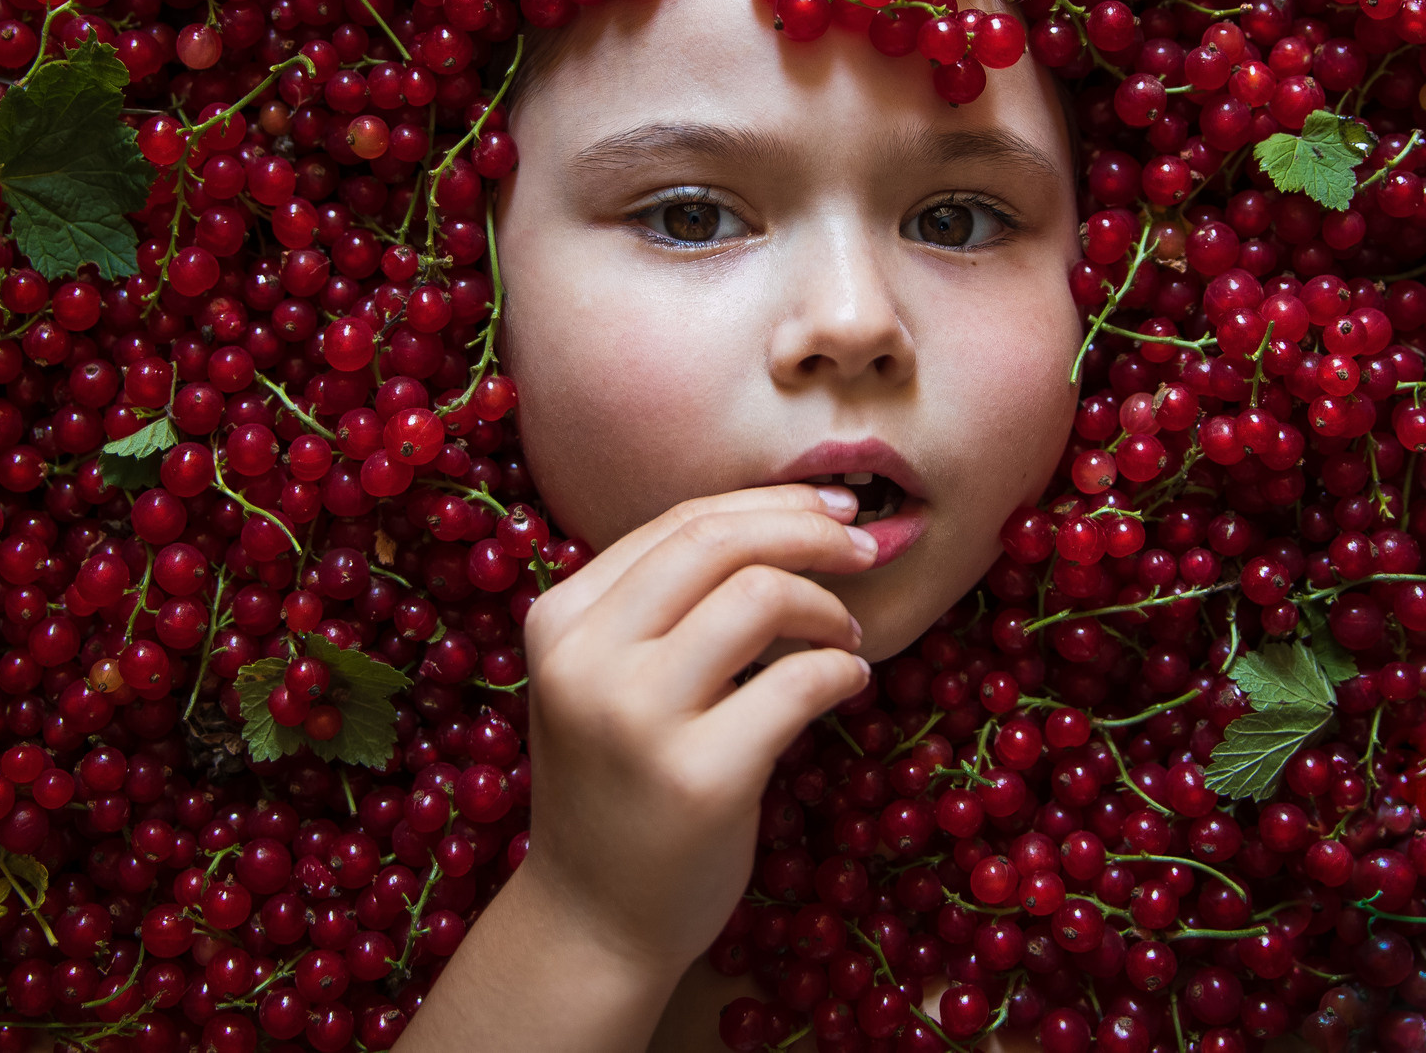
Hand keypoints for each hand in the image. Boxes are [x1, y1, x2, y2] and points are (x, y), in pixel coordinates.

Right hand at [515, 482, 881, 978]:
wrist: (594, 922)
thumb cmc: (617, 787)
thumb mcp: (602, 680)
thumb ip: (658, 606)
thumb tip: (784, 519)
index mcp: (560, 620)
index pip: (678, 522)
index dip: (769, 503)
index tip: (832, 509)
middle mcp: (587, 658)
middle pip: (719, 543)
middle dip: (809, 530)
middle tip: (865, 548)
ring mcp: (638, 719)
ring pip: (759, 597)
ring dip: (824, 605)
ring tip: (845, 636)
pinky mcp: (700, 777)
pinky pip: (797, 684)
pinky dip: (839, 671)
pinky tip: (849, 683)